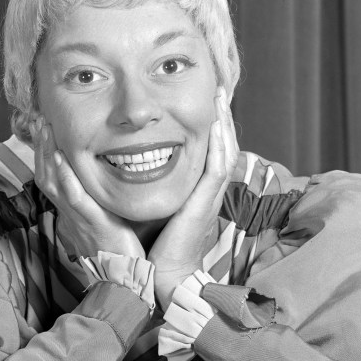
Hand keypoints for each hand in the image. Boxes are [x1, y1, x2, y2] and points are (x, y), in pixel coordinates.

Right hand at [30, 117, 144, 259]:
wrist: (121, 278)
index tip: (44, 128)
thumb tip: (102, 178)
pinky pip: (74, 198)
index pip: (52, 176)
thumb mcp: (104, 217)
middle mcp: (70, 211)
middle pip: (46, 174)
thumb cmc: (116, 248)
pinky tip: (60, 160)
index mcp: (72, 209)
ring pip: (55, 182)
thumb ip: (98, 199)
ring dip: (48, 154)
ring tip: (46, 130)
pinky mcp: (92, 222)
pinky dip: (65, 178)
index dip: (44, 152)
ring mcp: (78, 216)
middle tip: (40, 120)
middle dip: (41, 145)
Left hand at [147, 88, 238, 310]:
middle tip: (219, 88)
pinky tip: (216, 126)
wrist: (161, 273)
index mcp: (197, 187)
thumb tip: (135, 160)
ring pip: (225, 151)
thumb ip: (152, 182)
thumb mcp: (155, 204)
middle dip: (221, 114)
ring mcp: (210, 196)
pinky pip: (218, 170)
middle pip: (223, 144)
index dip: (210, 122)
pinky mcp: (205, 204)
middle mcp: (208, 188)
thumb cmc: (155, 242)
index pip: (209, 147)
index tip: (204, 96)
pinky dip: (219, 146)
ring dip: (224, 122)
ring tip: (220, 97)